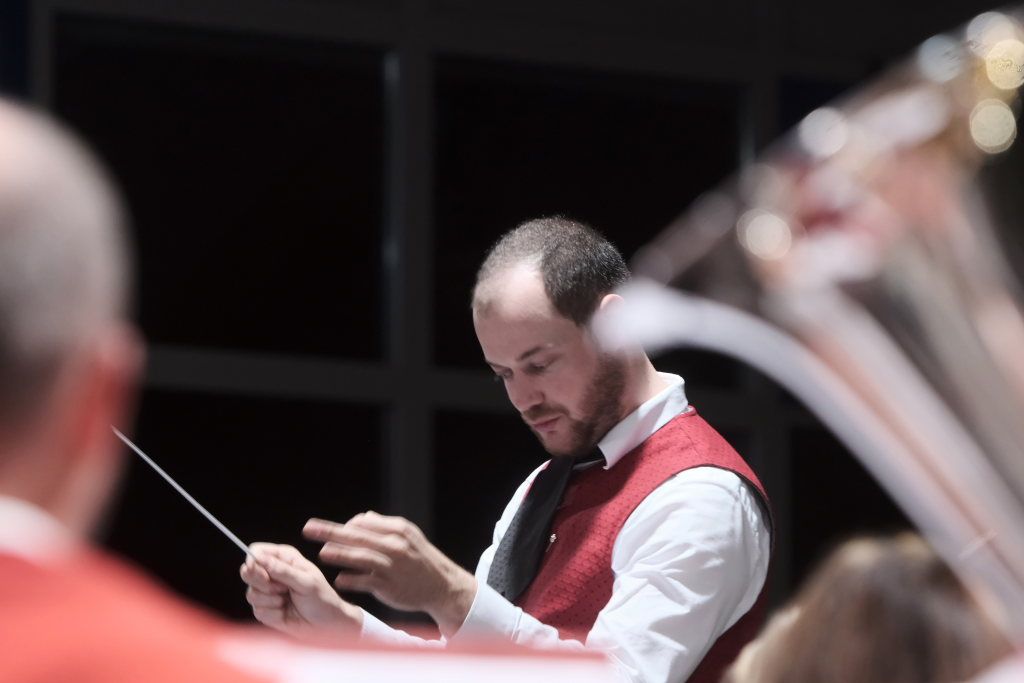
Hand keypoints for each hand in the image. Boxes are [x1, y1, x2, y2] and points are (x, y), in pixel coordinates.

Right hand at [240, 543, 362, 640]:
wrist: (326, 625)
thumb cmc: (321, 599)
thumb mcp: (306, 581)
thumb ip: (282, 570)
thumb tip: (258, 558)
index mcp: (284, 558)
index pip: (257, 551)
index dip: (253, 560)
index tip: (261, 571)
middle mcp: (272, 572)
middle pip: (247, 571)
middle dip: (262, 583)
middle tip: (282, 589)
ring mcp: (266, 592)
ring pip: (251, 594)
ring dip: (271, 600)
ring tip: (288, 600)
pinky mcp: (264, 609)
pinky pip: (257, 610)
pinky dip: (273, 614)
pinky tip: (285, 612)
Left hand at [304, 512, 476, 634]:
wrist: (442, 586)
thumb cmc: (420, 560)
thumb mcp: (408, 536)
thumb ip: (384, 526)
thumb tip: (363, 516)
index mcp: (397, 529)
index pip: (364, 522)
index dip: (346, 526)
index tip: (334, 533)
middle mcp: (395, 545)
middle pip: (357, 535)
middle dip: (330, 531)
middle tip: (309, 529)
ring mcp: (392, 566)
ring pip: (361, 557)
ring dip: (339, 554)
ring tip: (322, 553)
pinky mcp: (390, 586)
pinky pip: (365, 582)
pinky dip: (351, 580)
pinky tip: (339, 580)